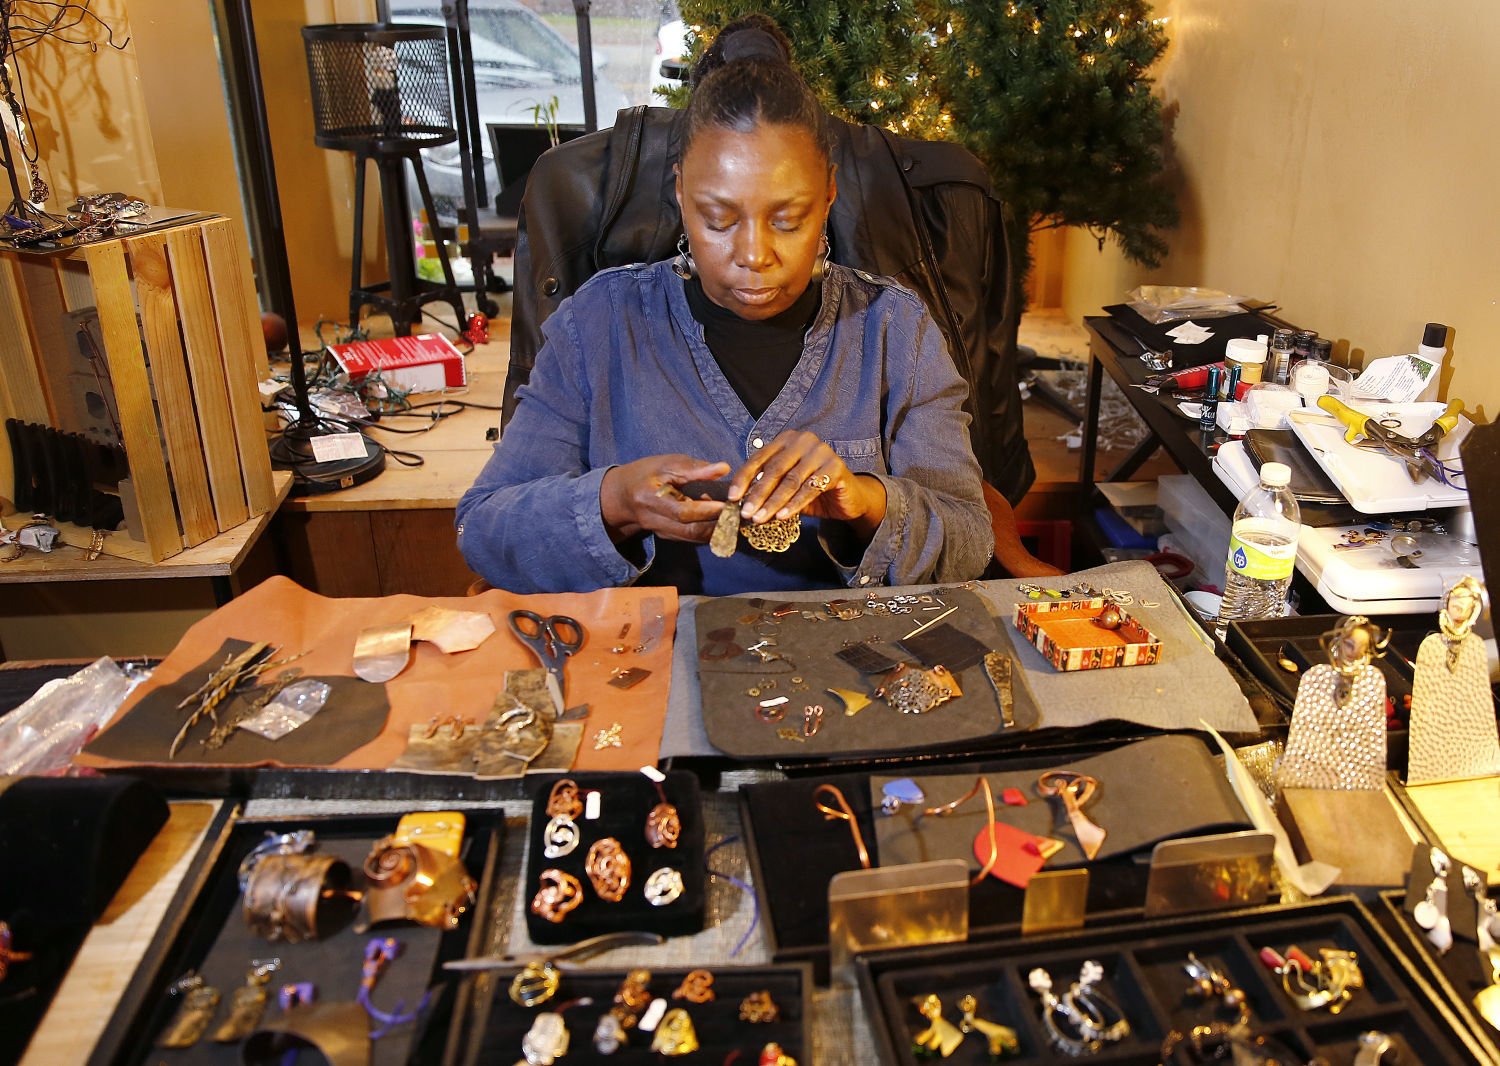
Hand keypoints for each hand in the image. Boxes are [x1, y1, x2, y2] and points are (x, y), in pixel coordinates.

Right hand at [600, 455, 731, 542]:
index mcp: (650, 500)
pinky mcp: (668, 537)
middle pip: (689, 530)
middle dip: (717, 525)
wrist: (622, 495)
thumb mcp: (667, 464)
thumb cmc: (645, 474)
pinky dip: (710, 533)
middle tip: (738, 515)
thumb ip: (695, 469)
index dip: (706, 510)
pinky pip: (692, 538)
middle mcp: (654, 521)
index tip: (728, 504)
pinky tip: (725, 523)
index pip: (682, 511)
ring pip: (693, 538)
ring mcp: (661, 532)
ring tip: (736, 519)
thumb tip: (724, 468)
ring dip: (717, 531)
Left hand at [727, 431, 886, 536]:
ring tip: (760, 518)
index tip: (732, 498)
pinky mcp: (836, 467)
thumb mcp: (785, 488)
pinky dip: (794, 504)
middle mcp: (803, 440)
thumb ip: (766, 488)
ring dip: (773, 502)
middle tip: (746, 513)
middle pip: (774, 470)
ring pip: (791, 480)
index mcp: (786, 440)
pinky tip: (783, 516)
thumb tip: (738, 502)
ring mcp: (821, 451)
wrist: (848, 498)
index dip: (743, 479)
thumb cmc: (812, 491)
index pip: (759, 459)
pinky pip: (810, 488)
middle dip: (757, 494)